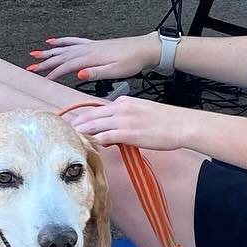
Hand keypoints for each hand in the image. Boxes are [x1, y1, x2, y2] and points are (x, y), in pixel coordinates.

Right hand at [27, 34, 159, 82]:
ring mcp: (90, 45)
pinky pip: (74, 41)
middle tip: (30, 67)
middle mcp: (88, 49)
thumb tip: (79, 74)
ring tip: (35, 54)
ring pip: (65, 48)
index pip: (68, 66)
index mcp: (92, 57)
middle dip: (45, 62)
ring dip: (49, 52)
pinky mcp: (94, 44)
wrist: (144, 49)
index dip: (54, 73)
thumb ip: (96, 73)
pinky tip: (53, 41)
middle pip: (62, 56)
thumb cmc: (132, 61)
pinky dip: (62, 41)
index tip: (43, 79)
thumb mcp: (116, 71)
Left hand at [66, 95, 197, 151]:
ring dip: (82, 133)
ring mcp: (124, 120)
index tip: (73, 124)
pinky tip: (88, 145)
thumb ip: (124, 121)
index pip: (97, 109)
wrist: (182, 124)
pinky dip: (95, 140)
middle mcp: (121, 108)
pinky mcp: (128, 132)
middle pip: (91, 116)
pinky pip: (105, 136)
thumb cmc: (167, 121)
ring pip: (95, 125)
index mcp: (123, 102)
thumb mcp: (142, 114)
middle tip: (64, 132)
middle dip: (77, 125)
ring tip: (71, 139)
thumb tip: (111, 135)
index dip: (83, 118)